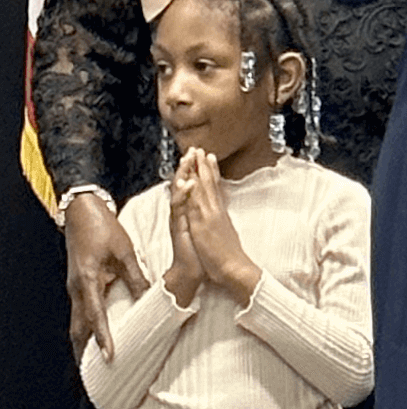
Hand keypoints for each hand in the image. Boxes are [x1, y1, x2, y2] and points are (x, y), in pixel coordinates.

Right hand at [62, 190, 145, 360]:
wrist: (82, 212)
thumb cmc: (104, 228)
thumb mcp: (123, 250)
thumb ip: (135, 275)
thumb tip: (150, 296)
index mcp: (87, 280)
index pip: (95, 316)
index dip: (103, 336)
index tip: (110, 354)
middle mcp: (77, 288)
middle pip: (79, 325)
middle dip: (87, 345)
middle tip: (98, 363)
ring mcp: (75, 286)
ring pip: (78, 319)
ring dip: (86, 336)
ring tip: (96, 354)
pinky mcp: (78, 283)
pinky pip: (81, 309)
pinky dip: (87, 323)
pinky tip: (96, 330)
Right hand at [163, 157, 202, 308]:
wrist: (192, 272)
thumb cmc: (204, 252)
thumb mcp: (208, 227)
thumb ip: (207, 212)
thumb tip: (213, 198)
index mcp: (196, 211)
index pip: (196, 186)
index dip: (198, 169)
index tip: (202, 152)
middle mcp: (187, 213)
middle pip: (186, 185)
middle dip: (189, 166)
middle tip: (192, 148)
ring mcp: (182, 220)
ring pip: (180, 193)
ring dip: (183, 176)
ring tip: (186, 160)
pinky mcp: (180, 229)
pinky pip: (180, 209)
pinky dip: (183, 195)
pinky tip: (186, 184)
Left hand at [181, 152, 261, 304]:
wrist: (235, 269)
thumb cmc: (231, 257)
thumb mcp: (226, 235)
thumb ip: (222, 224)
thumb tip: (221, 218)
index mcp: (221, 214)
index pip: (216, 188)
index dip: (212, 172)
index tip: (210, 158)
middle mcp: (216, 212)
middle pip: (209, 184)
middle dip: (205, 166)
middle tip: (201, 149)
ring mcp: (209, 217)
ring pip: (203, 189)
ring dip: (199, 171)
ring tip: (197, 155)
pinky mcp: (202, 225)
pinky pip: (196, 204)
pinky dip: (193, 191)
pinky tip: (190, 179)